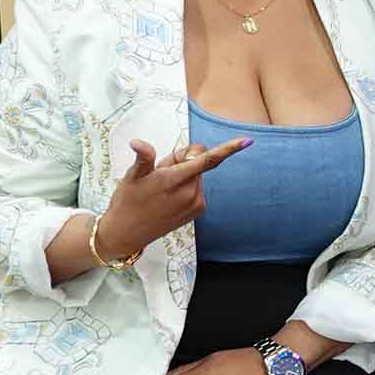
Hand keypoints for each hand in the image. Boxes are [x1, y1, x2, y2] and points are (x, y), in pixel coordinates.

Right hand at [93, 135, 248, 256]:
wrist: (127, 233)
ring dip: (184, 174)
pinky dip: (187, 185)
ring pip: (197, 174)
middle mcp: (190, 193)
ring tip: (162, 187)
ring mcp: (195, 203)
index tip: (247, 141)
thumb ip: (144, 157)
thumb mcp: (132, 176)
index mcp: (174, 181)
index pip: (206, 161)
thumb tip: (137, 142)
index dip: (228, 149)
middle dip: (182, 159)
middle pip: (198, 160)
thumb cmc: (128, 201)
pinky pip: (197, 187)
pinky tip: (169, 196)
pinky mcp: (198, 211)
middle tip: (159, 172)